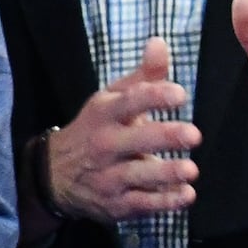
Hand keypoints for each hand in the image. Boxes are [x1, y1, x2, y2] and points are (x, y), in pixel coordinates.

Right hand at [47, 38, 199, 224]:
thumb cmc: (97, 129)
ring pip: (137, 176)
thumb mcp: (113, 99)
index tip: (180, 94)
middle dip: (163, 137)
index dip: (154, 96)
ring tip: (190, 171)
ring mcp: (107, 176)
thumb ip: (144, 76)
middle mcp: (103, 145)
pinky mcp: (114, 204)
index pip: (129, 102)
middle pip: (134, 141)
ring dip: (165, 174)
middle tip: (194, 135)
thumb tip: (160, 42)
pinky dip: (163, 203)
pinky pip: (141, 204)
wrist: (54, 175)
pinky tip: (185, 196)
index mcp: (105, 114)